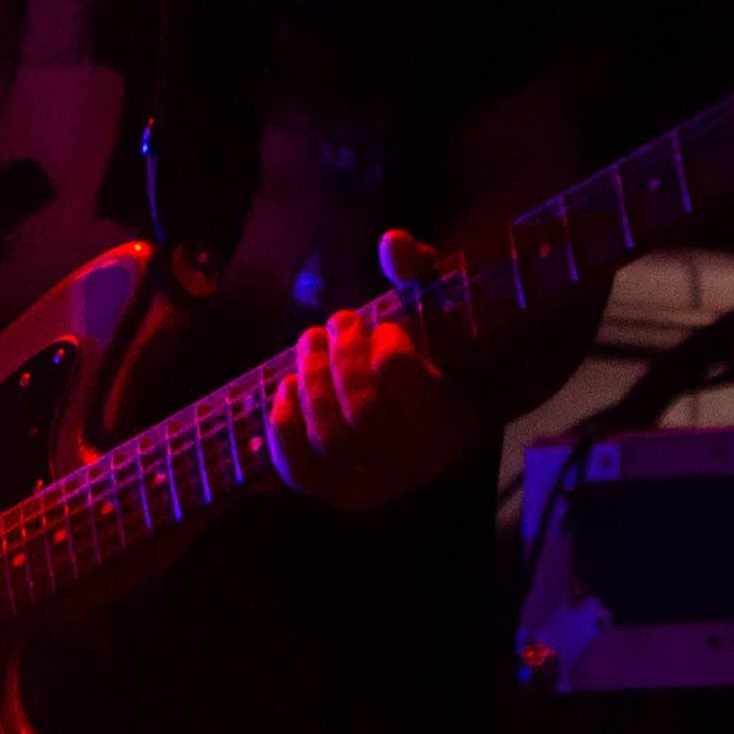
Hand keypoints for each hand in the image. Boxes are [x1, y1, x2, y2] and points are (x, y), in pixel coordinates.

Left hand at [266, 231, 482, 512]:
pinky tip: (283, 390)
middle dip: (340, 359)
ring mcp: (377, 482)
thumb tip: (392, 242)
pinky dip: (284, 432)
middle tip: (340, 322)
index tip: (386, 327)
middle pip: (362, 412)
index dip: (385, 344)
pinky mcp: (339, 492)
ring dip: (309, 383)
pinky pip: (301, 474)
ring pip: (330, 440)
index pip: (401, 376)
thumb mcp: (439, 309)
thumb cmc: (436, 355)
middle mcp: (416, 459)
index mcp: (450, 415)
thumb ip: (421, 273)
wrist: (439, 421)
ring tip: (310, 344)